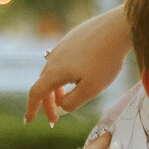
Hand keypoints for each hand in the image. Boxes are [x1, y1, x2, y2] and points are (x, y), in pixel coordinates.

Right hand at [25, 8, 129, 123]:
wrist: (118, 28)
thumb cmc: (106, 60)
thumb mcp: (91, 89)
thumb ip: (73, 102)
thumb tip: (62, 108)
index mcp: (56, 72)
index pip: (36, 93)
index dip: (32, 109)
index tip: (30, 120)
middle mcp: (54, 57)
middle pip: (44, 84)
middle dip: (47, 103)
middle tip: (56, 118)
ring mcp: (63, 45)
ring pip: (53, 71)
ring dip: (56, 89)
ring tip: (67, 99)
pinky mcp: (73, 38)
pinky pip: (62, 60)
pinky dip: (64, 75)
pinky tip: (78, 77)